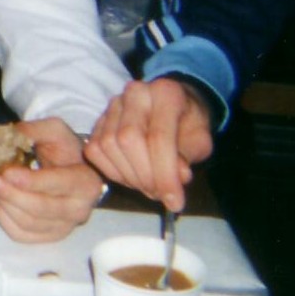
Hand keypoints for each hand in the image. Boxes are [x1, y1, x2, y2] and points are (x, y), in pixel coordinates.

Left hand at [0, 117, 106, 242]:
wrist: (69, 170)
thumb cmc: (63, 150)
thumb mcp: (54, 131)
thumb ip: (34, 130)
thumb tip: (9, 137)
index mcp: (86, 183)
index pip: (58, 184)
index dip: (31, 180)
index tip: (8, 172)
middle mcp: (79, 210)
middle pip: (40, 208)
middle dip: (10, 193)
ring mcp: (64, 227)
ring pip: (28, 223)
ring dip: (4, 203)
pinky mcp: (48, 237)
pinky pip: (21, 234)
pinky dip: (4, 218)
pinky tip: (0, 200)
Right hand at [84, 78, 213, 212]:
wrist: (173, 108)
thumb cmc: (188, 125)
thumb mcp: (200, 141)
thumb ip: (189, 157)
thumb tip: (178, 176)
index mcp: (166, 93)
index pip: (159, 137)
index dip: (165, 174)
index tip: (174, 202)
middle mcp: (135, 93)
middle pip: (128, 140)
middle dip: (145, 176)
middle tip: (159, 195)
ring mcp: (113, 105)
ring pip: (109, 146)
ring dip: (128, 177)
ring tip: (148, 186)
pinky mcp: (98, 120)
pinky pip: (95, 150)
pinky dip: (112, 172)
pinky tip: (131, 177)